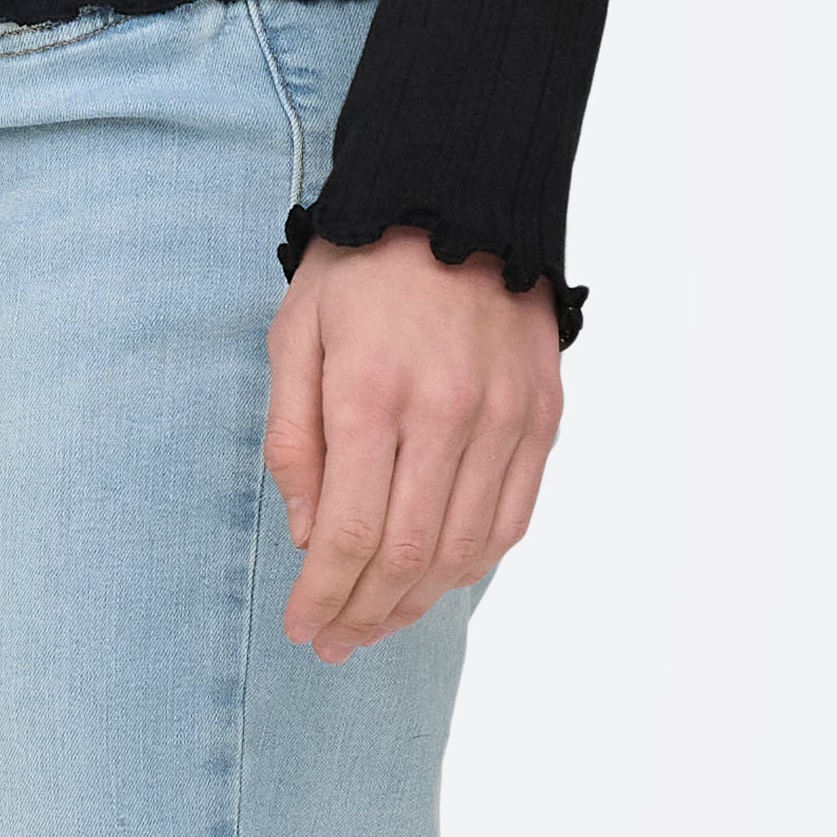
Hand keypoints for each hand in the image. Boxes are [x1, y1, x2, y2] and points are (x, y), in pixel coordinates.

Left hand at [262, 231, 562, 659]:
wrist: (460, 194)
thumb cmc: (361, 267)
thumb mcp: (295, 336)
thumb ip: (294, 439)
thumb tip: (309, 534)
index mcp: (372, 395)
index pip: (349, 533)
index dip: (323, 595)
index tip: (301, 627)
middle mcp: (445, 415)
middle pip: (405, 554)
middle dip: (363, 613)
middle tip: (334, 642)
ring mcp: (503, 419)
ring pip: (463, 549)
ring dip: (416, 601)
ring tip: (378, 622)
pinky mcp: (541, 416)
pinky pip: (511, 518)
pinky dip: (472, 563)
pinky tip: (437, 580)